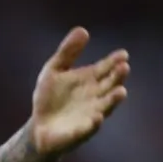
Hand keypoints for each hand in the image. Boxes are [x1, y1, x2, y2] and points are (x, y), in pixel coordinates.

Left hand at [29, 27, 129, 156]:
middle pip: (111, 85)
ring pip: (106, 106)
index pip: (106, 68)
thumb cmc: (49, 98)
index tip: (122, 55)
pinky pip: (89, 128)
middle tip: (123, 67)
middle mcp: (96, 96)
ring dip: (113, 100)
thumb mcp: (53, 71)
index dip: (115, 61)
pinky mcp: (81, 132)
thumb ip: (67, 52)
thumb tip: (83, 30)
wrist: (38, 127)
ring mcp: (91, 114)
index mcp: (90, 79)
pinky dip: (94, 123)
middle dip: (118, 77)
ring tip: (120, 92)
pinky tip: (97, 118)